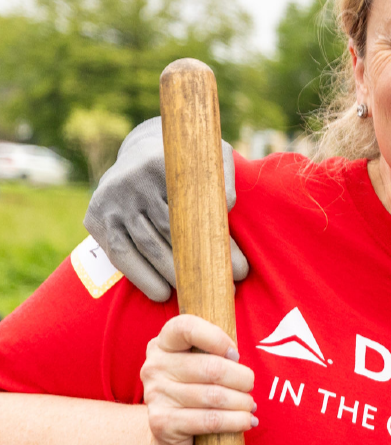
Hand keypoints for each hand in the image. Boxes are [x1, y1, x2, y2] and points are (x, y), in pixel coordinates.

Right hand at [84, 117, 248, 301]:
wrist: (141, 150)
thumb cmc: (189, 162)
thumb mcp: (210, 156)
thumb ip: (223, 178)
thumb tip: (226, 207)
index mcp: (162, 163)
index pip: (194, 210)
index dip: (218, 242)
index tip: (240, 270)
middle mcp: (132, 180)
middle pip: (170, 231)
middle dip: (198, 264)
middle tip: (222, 288)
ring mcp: (112, 200)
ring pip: (146, 246)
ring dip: (171, 275)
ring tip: (195, 294)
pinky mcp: (96, 217)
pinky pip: (119, 254)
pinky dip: (141, 277)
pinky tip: (161, 293)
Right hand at [140, 315, 256, 444]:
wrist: (169, 439)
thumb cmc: (196, 392)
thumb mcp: (202, 365)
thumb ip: (217, 352)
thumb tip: (240, 356)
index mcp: (163, 344)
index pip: (186, 327)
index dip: (217, 338)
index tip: (235, 355)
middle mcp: (154, 366)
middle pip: (211, 367)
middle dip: (242, 378)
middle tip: (250, 386)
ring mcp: (155, 395)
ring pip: (214, 395)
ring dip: (242, 402)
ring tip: (250, 406)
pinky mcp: (161, 423)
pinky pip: (210, 420)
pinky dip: (236, 421)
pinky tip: (247, 421)